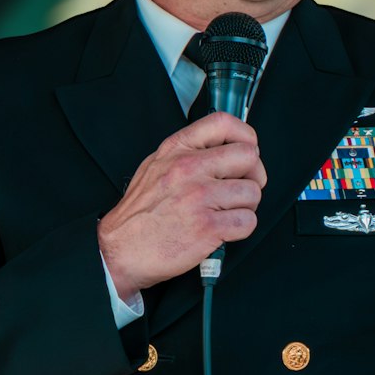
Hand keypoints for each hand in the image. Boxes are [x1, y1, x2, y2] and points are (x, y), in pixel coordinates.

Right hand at [97, 112, 266, 295]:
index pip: (224, 123)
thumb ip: (186, 153)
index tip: (247, 151)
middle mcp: (189, 168)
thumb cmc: (139, 214)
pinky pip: (248, 221)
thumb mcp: (155, 167)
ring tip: (226, 214)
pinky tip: (224, 230)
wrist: (120, 250)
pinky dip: (241, 229)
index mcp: (177, 150)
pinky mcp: (208, 227)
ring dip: (246, 206)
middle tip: (241, 190)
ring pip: (252, 192)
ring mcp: (200, 197)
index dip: (246, 137)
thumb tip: (223, 148)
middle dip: (253, 176)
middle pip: (249, 157)